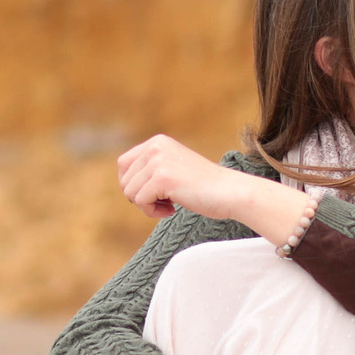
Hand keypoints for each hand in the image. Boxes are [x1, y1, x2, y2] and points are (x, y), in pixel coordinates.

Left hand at [115, 133, 316, 242]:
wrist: (230, 192)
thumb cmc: (204, 187)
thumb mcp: (173, 168)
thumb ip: (151, 169)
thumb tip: (124, 184)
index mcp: (157, 141)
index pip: (124, 165)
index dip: (134, 185)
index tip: (155, 194)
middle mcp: (155, 146)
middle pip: (124, 181)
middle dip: (141, 197)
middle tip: (165, 201)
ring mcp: (158, 161)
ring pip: (130, 193)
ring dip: (148, 206)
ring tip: (170, 205)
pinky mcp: (162, 178)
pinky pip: (140, 202)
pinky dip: (153, 212)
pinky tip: (172, 210)